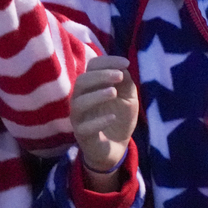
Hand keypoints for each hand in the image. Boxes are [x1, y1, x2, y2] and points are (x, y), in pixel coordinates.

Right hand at [71, 56, 138, 179]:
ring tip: (114, 93)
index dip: (107, 62)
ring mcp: (79, 117)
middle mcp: (81, 98)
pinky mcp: (82, 135)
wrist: (118, 145)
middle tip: (120, 76)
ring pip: (79, 103)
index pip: (92, 67)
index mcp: (91, 86)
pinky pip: (84, 127)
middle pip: (82, 81)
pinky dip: (98, 121)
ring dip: (96, 95)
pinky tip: (112, 117)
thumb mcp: (128, 97)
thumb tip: (122, 67)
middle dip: (101, 75)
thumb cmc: (120, 116)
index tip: (126, 63)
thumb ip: (125, 82)